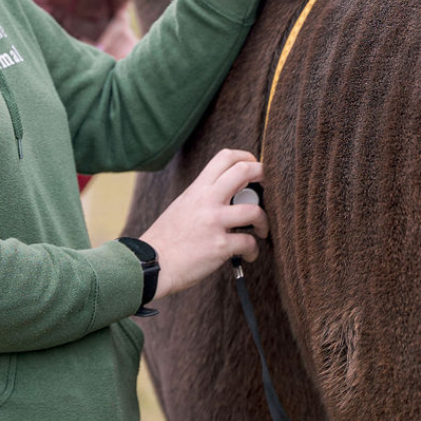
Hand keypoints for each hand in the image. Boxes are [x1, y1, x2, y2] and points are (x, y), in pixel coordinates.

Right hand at [140, 149, 267, 300]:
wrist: (150, 263)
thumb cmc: (166, 238)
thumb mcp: (182, 205)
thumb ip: (203, 196)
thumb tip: (227, 193)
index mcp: (198, 189)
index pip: (224, 157)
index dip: (245, 157)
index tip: (253, 167)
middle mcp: (207, 200)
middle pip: (244, 171)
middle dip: (263, 175)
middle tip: (269, 187)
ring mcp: (214, 222)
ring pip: (254, 210)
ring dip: (264, 221)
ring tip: (261, 230)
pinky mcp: (219, 245)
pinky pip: (248, 243)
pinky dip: (253, 250)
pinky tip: (248, 255)